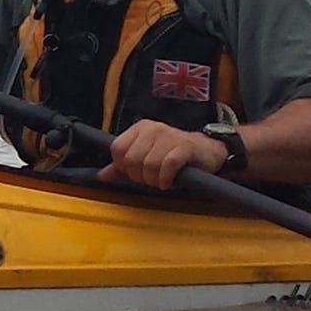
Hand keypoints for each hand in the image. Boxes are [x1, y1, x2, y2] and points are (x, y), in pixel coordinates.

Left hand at [98, 120, 226, 191]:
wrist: (208, 151)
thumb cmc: (173, 154)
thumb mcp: (146, 156)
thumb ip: (122, 166)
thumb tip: (102, 176)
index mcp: (140, 128)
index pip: (117, 149)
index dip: (123, 167)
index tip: (134, 173)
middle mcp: (153, 129)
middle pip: (131, 160)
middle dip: (138, 176)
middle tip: (150, 179)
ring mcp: (170, 136)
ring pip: (148, 165)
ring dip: (153, 180)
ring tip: (160, 180)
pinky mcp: (185, 147)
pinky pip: (167, 166)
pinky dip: (165, 179)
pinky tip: (168, 182)